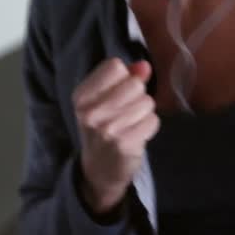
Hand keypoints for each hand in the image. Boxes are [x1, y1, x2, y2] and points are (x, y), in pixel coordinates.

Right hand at [72, 59, 158, 215]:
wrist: (99, 169)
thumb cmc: (104, 127)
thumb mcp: (106, 99)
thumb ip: (127, 77)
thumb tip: (144, 65)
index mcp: (81, 96)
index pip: (115, 66)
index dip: (125, 77)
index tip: (117, 92)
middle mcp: (90, 111)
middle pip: (134, 84)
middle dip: (138, 95)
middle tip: (127, 111)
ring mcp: (106, 129)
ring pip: (146, 102)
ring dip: (145, 112)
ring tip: (131, 123)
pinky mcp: (124, 143)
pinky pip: (153, 120)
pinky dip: (150, 126)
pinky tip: (137, 134)